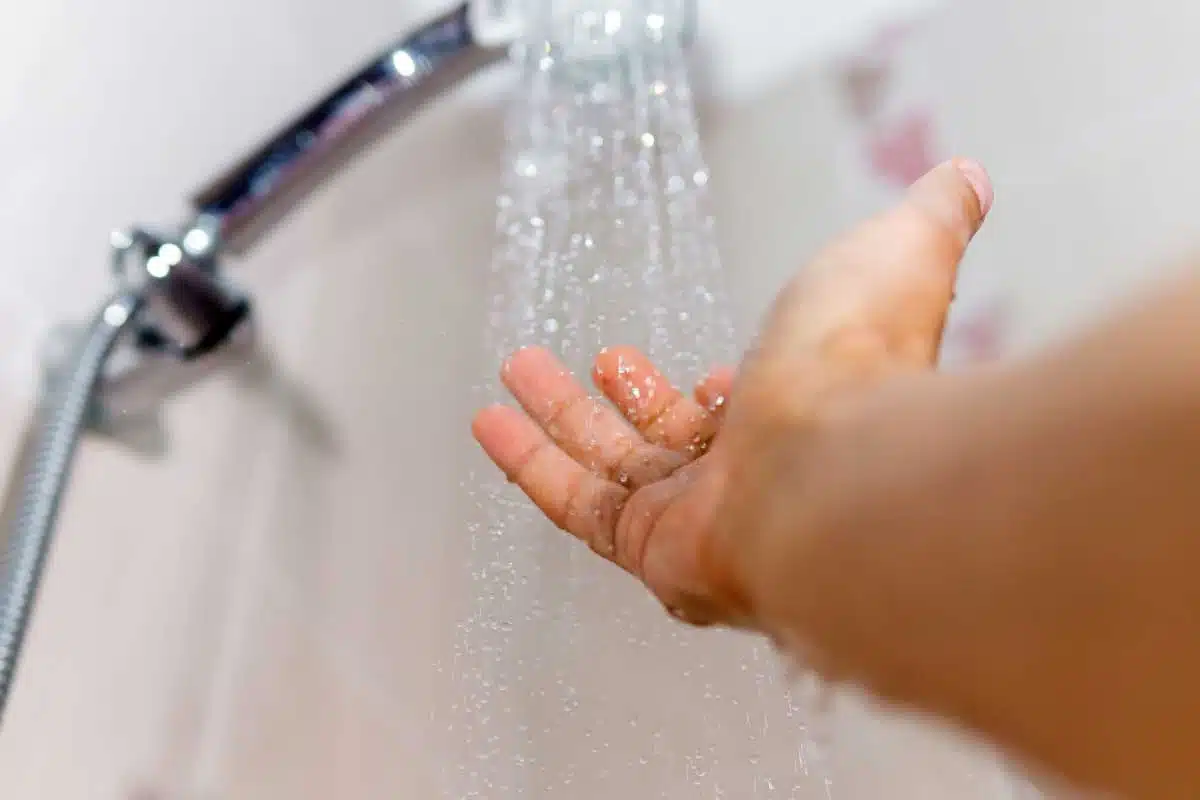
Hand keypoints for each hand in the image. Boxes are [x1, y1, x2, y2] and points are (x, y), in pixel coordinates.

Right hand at [472, 159, 991, 632]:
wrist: (834, 480)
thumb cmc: (863, 371)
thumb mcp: (898, 258)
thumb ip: (927, 222)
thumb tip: (965, 182)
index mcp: (803, 415)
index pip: (756, 411)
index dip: (729, 391)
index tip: (710, 374)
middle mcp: (751, 478)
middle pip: (676, 442)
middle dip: (633, 402)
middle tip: (604, 365)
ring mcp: (697, 517)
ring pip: (610, 469)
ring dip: (561, 420)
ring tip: (516, 378)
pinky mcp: (646, 543)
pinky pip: (574, 503)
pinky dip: (528, 462)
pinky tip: (491, 425)